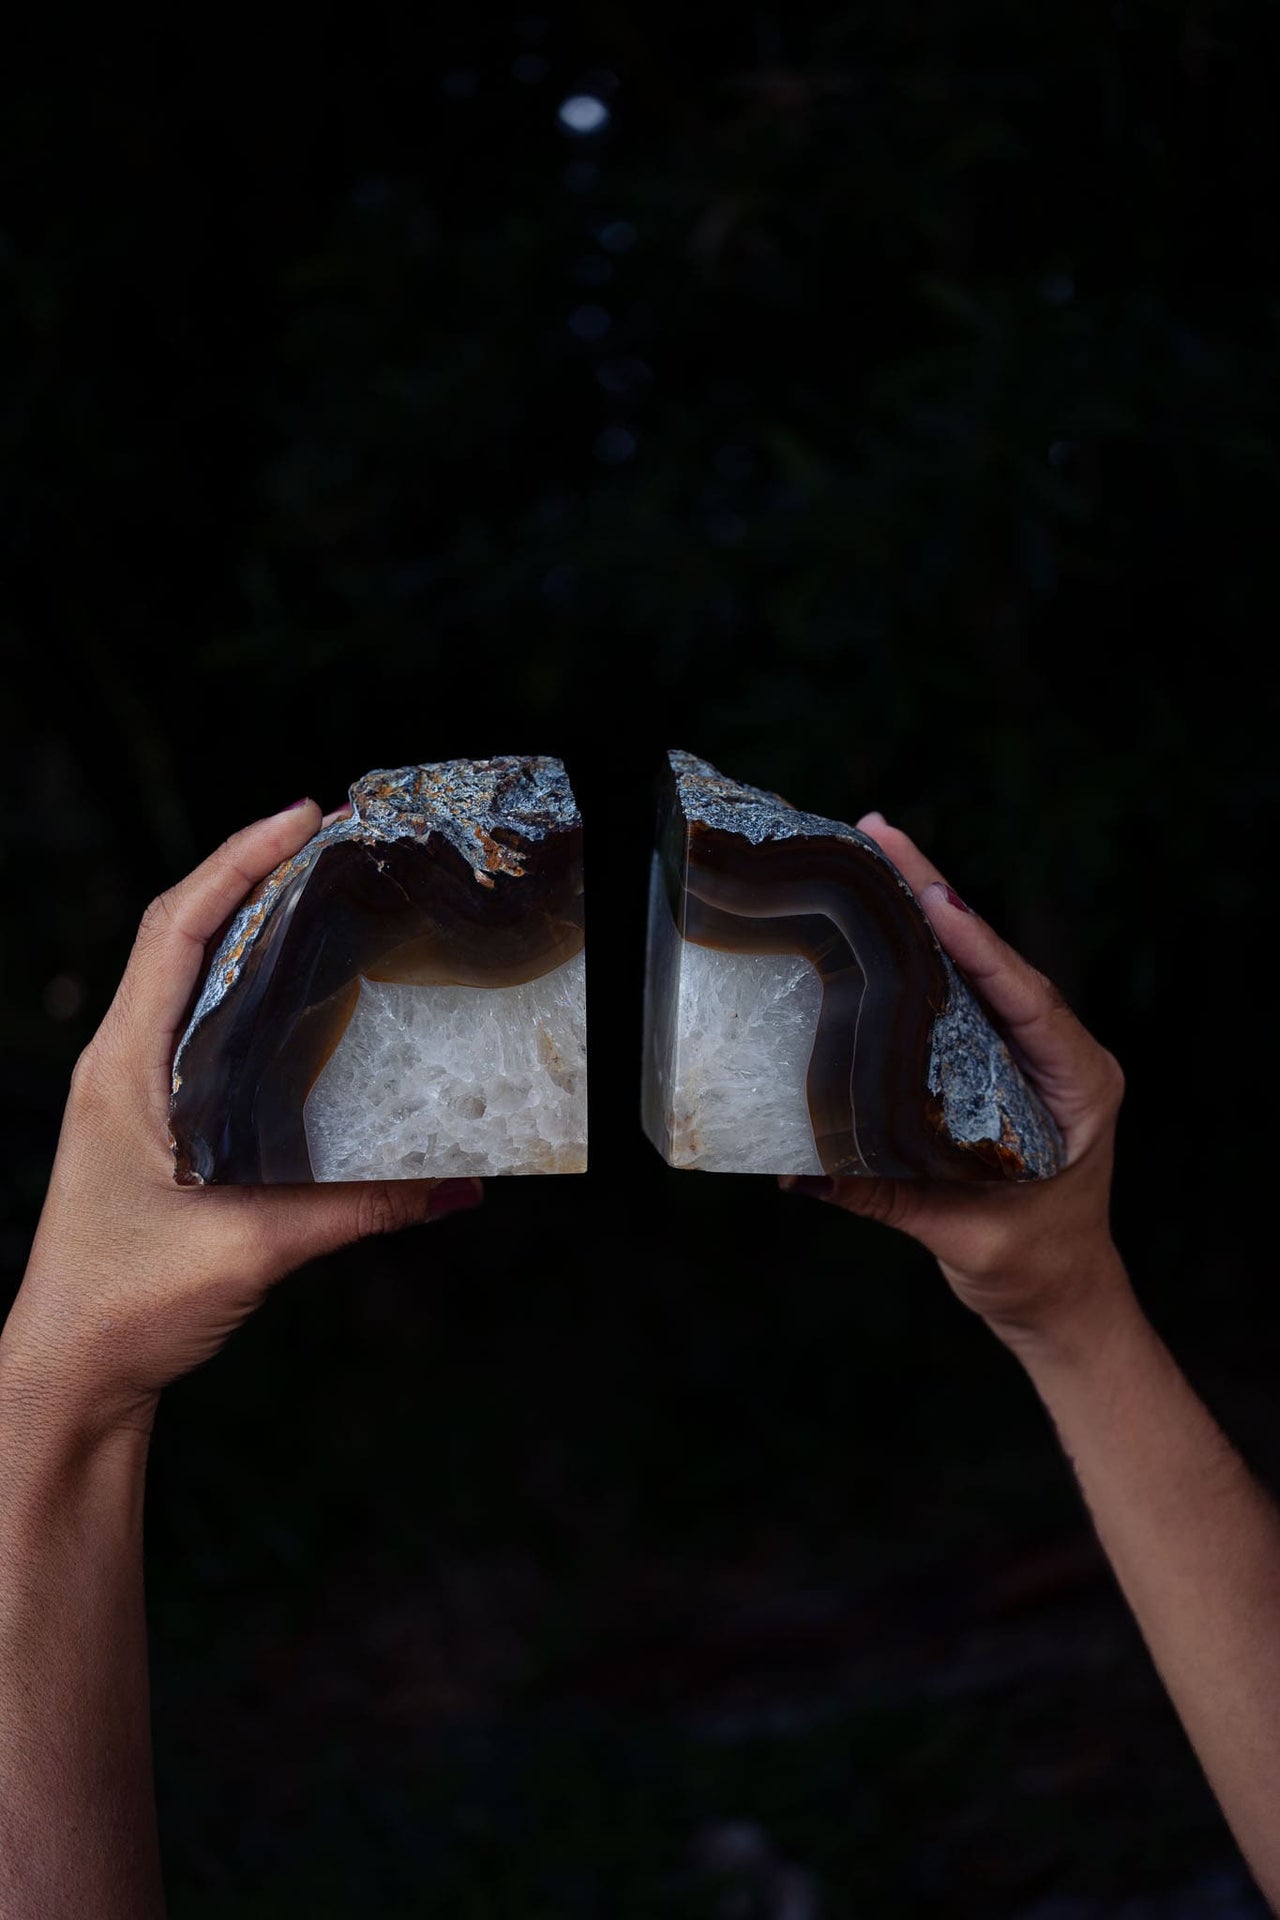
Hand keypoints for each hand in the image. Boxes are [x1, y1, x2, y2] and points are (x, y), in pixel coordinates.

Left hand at [2, 800, 481, 1437]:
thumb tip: (460, 1185)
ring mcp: (133, 1092)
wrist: (72, 1373)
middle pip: (183, 933)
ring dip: (248, 927)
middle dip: (253, 874)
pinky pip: (201, 1028)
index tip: (302, 816)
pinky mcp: (154, 1124)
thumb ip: (359, 1209)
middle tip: (333, 841)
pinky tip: (304, 999)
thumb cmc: (127, 1305)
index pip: (176, 928)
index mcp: (125, 1066)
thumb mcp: (252, 1248)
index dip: (237, 861)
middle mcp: (122, 1063)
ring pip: (190, 978)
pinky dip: (249, 990)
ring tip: (325, 896)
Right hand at [781, 813, 1126, 1354]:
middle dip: (938, 894)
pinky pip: (960, 995)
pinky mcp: (999, 1062)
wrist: (1063, 1299)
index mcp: (1080, 1087)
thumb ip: (889, 1197)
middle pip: (996, 961)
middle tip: (880, 832)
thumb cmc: (1035, 1270)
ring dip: (926, 909)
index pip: (1030, 1003)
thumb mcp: (965, 1235)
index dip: (981, 949)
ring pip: (977, 967)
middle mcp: (1059, 1055)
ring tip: (875, 851)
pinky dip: (920, 954)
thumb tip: (795, 1171)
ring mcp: (1030, 1054)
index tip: (937, 900)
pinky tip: (879, 915)